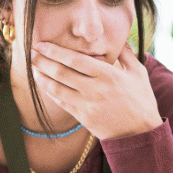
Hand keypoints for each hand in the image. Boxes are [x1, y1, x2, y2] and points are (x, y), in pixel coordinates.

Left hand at [31, 42, 163, 139]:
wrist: (141, 133)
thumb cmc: (142, 101)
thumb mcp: (139, 74)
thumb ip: (126, 54)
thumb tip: (120, 39)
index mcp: (108, 74)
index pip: (75, 59)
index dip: (55, 51)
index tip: (42, 44)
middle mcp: (95, 89)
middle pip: (61, 72)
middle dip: (42, 61)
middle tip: (30, 52)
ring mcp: (87, 104)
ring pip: (57, 88)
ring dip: (41, 77)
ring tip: (31, 68)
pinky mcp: (83, 117)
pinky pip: (61, 102)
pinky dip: (50, 92)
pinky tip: (43, 84)